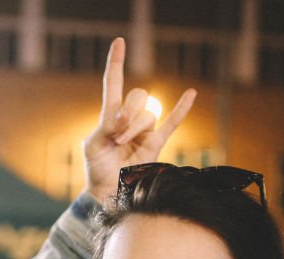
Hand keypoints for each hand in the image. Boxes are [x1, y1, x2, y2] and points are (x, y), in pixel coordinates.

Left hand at [83, 37, 196, 202]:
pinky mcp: (156, 143)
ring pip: (148, 113)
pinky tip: (191, 93)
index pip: (114, 83)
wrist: (108, 192)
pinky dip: (181, 108)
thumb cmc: (96, 168)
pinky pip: (172, 122)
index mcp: (110, 115)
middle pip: (136, 96)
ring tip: (123, 144)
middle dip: (127, 114)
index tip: (118, 42)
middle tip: (116, 136)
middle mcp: (129, 118)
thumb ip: (107, 127)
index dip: (116, 63)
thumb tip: (124, 115)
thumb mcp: (93, 145)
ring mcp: (144, 130)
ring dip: (135, 127)